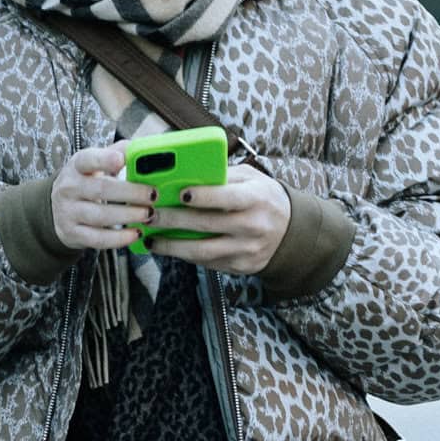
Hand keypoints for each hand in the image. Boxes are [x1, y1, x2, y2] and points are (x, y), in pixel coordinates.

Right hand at [49, 145, 156, 253]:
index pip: (88, 159)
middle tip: (153, 195)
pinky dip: (120, 238)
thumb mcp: (95, 164)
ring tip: (149, 214)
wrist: (56, 211)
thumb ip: (117, 153)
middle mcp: (69, 188)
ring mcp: (68, 212)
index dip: (104, 159)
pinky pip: (98, 239)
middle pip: (101, 189)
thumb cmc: (86, 183)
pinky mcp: (72, 234)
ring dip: (129, 216)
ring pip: (101, 216)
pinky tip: (136, 233)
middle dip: (131, 193)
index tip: (121, 160)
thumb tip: (145, 146)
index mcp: (77, 166)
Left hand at [146, 159, 291, 275]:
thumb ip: (223, 176)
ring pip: (203, 250)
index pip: (227, 197)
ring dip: (172, 247)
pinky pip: (208, 262)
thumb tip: (185, 174)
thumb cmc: (263, 197)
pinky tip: (170, 248)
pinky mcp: (240, 267)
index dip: (202, 196)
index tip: (179, 193)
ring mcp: (246, 250)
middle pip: (207, 225)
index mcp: (256, 198)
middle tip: (148, 216)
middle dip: (173, 221)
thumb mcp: (252, 179)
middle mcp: (253, 226)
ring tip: (151, 240)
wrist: (290, 231)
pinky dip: (186, 256)